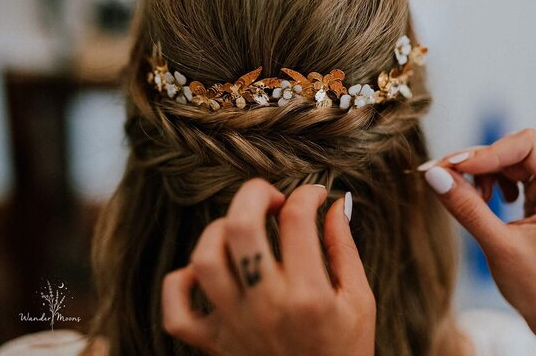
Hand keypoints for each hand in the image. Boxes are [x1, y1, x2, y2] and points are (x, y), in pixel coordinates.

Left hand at [161, 179, 375, 355]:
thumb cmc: (345, 350)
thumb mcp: (359, 300)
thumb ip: (344, 248)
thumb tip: (334, 203)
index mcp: (309, 295)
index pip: (296, 219)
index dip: (307, 194)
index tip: (314, 195)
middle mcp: (266, 307)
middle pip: (239, 227)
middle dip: (254, 194)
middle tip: (271, 198)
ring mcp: (234, 327)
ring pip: (204, 259)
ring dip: (219, 231)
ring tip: (242, 231)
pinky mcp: (213, 345)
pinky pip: (176, 311)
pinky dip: (181, 283)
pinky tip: (206, 272)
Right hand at [421, 129, 535, 355]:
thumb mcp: (497, 246)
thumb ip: (467, 208)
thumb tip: (435, 176)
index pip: (528, 145)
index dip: (489, 151)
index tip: (455, 165)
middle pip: (514, 149)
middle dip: (478, 160)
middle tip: (443, 174)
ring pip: (508, 161)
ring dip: (481, 172)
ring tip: (466, 196)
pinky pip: (509, 175)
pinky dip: (488, 182)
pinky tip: (483, 200)